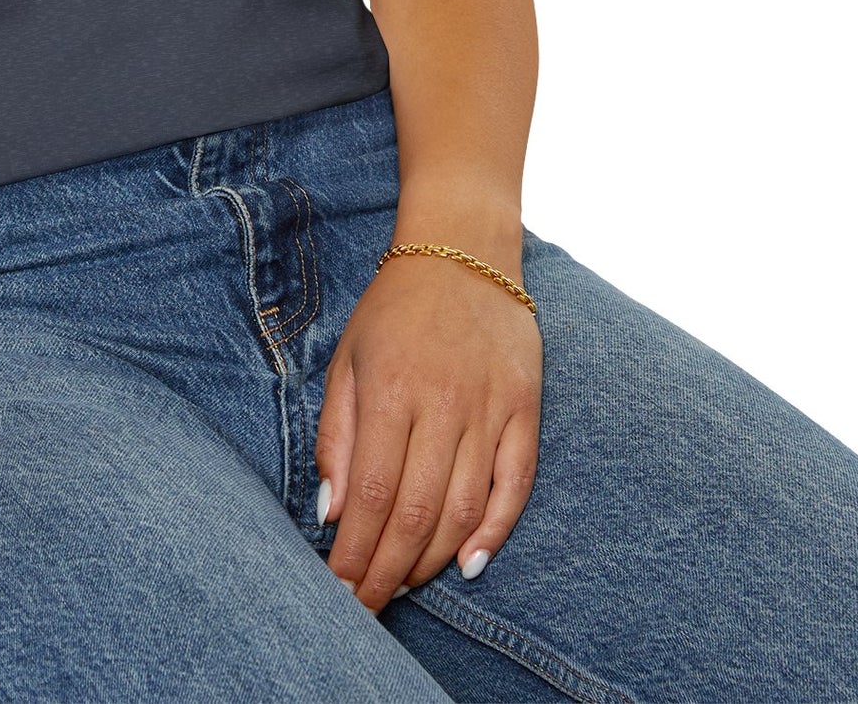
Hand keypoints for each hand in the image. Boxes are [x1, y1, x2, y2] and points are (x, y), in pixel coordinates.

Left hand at [314, 248, 542, 611]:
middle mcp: (443, 404)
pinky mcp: (526, 409)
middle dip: (388, 570)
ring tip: (405, 586)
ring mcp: (489, 408)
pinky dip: (495, 531)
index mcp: (391, 390)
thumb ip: (337, 436)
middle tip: (368, 606)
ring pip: (464, 508)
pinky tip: (469, 563)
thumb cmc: (394, 310)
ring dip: (432, 559)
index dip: (356, 551)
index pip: (372, 493)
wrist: (462, 251)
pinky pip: (515, 484)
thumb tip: (332, 511)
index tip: (339, 588)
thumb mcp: (347, 360)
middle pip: (416, 512)